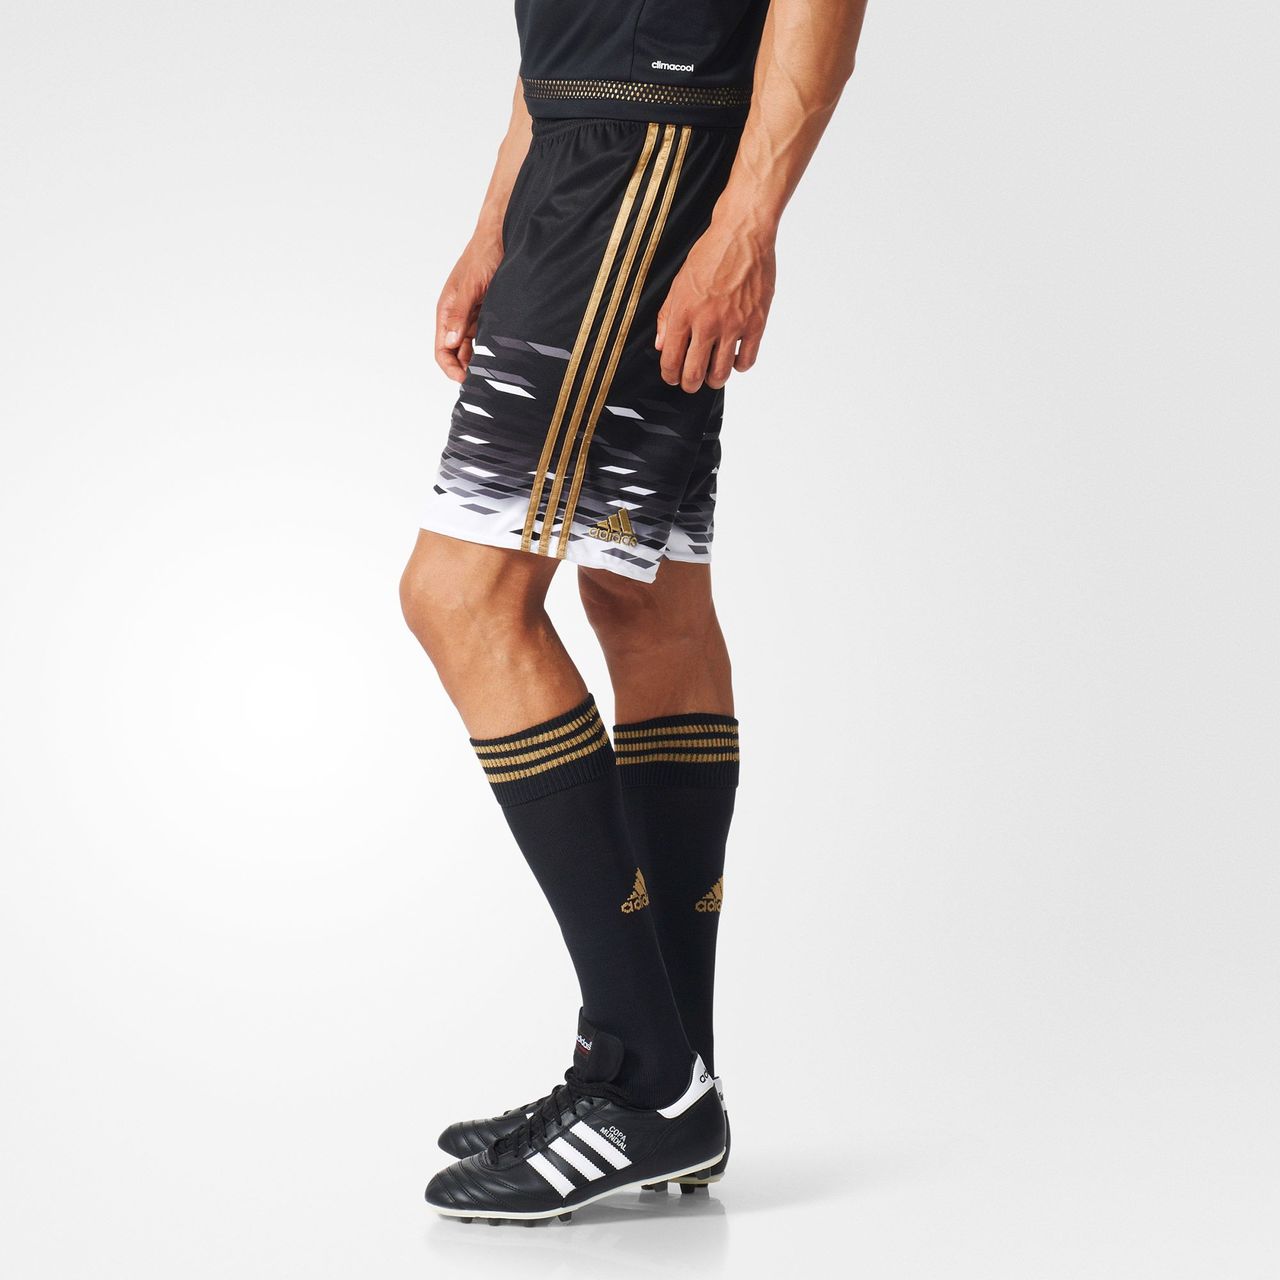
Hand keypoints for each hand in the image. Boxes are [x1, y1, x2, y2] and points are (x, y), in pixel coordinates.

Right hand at [435, 238, 503, 381]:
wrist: (504, 235)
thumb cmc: (483, 254)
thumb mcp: (471, 286)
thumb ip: (459, 314)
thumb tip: (449, 342)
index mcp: (447, 311)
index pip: (442, 350)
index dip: (451, 368)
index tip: (467, 380)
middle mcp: (458, 316)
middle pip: (457, 353)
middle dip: (467, 369)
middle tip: (485, 382)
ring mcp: (474, 315)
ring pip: (473, 348)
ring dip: (481, 360)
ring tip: (496, 372)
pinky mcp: (490, 312)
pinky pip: (488, 337)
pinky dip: (492, 348)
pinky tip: (504, 355)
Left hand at [656, 222, 775, 392]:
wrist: (743, 235)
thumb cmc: (711, 254)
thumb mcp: (679, 282)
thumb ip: (667, 316)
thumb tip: (661, 344)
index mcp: (683, 313)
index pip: (671, 360)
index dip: (670, 376)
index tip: (672, 377)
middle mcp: (707, 323)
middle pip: (694, 374)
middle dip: (690, 384)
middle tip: (691, 382)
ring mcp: (733, 325)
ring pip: (721, 373)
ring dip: (714, 380)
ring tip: (713, 375)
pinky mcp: (755, 323)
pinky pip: (746, 360)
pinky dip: (739, 366)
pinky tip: (735, 358)